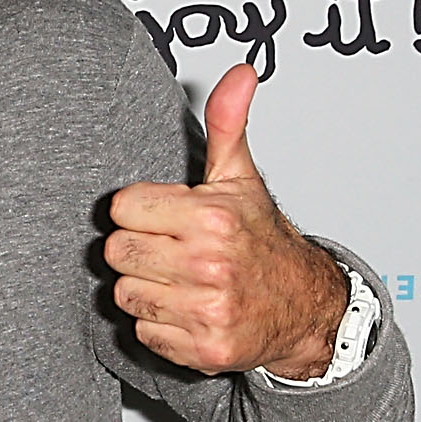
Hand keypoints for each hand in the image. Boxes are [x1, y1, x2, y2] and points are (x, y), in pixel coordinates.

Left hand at [104, 65, 346, 377]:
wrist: (304, 306)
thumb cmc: (263, 240)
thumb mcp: (241, 178)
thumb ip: (228, 124)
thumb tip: (240, 73)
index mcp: (211, 217)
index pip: (122, 208)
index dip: (140, 211)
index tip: (165, 217)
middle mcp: (209, 265)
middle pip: (116, 253)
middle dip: (138, 250)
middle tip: (170, 250)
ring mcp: (207, 309)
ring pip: (124, 295)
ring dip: (146, 289)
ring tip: (179, 280)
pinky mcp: (202, 348)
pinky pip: (143, 333)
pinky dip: (159, 326)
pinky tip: (187, 309)